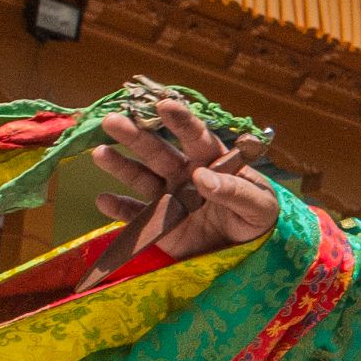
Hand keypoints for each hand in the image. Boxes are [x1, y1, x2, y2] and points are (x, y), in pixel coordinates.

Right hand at [83, 95, 277, 282]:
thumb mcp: (260, 207)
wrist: (250, 255)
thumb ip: (237, 191)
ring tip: (99, 152)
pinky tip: (104, 200)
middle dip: (137, 136)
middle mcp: (186, 174)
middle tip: (113, 120)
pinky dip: (119, 209)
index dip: (181, 121)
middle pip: (159, 152)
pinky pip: (135, 216)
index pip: (197, 137)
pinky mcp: (159, 225)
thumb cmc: (259, 221)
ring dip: (120, 165)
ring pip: (141, 177)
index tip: (164, 105)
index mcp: (214, 162)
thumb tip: (202, 177)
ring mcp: (170, 197)